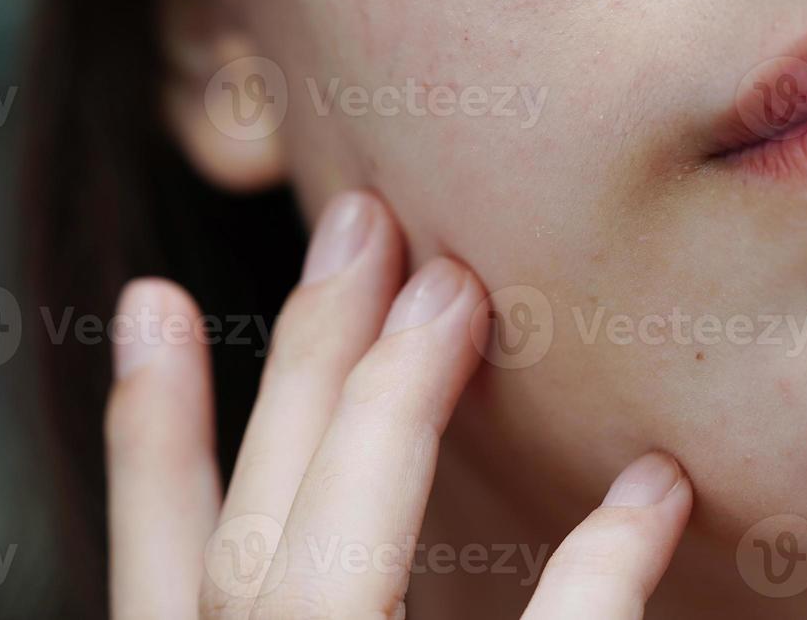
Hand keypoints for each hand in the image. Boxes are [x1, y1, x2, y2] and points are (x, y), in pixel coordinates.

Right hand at [104, 191, 692, 618]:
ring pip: (318, 577)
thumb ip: (340, 592)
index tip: (156, 300)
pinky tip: (654, 485)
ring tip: (452, 288)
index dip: (152, 442)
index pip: (163, 575)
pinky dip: (599, 570)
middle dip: (299, 365)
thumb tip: (359, 464)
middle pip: (249, 537)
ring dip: (382, 413)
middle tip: (361, 223)